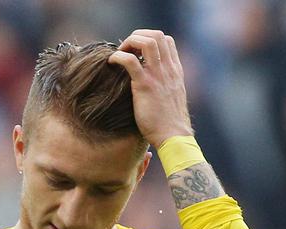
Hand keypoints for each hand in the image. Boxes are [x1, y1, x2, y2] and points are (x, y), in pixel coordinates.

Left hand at [107, 29, 192, 147]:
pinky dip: (118, 57)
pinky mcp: (145, 85)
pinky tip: (111, 63)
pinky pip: (130, 61)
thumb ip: (165, 86)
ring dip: (128, 42)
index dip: (149, 39)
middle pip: (156, 35)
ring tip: (118, 54)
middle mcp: (168, 69)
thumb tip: (152, 87)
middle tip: (125, 50)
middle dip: (137, 36)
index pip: (166, 40)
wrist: (174, 135)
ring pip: (146, 42)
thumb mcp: (171, 98)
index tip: (136, 51)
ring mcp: (158, 75)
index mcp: (175, 70)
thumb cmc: (169, 122)